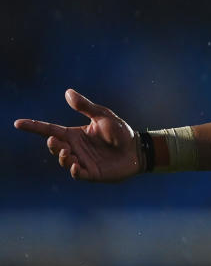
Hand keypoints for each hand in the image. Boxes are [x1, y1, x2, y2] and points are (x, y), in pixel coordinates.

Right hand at [13, 89, 141, 181]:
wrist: (137, 149)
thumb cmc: (120, 132)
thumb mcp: (103, 116)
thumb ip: (86, 106)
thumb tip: (67, 92)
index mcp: (74, 134)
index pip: (50, 130)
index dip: (34, 126)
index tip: (18, 123)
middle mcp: (74, 148)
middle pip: (54, 147)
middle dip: (52, 145)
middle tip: (55, 141)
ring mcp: (81, 161)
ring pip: (63, 161)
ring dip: (62, 157)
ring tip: (67, 152)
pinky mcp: (90, 173)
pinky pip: (77, 174)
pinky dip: (73, 170)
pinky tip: (75, 165)